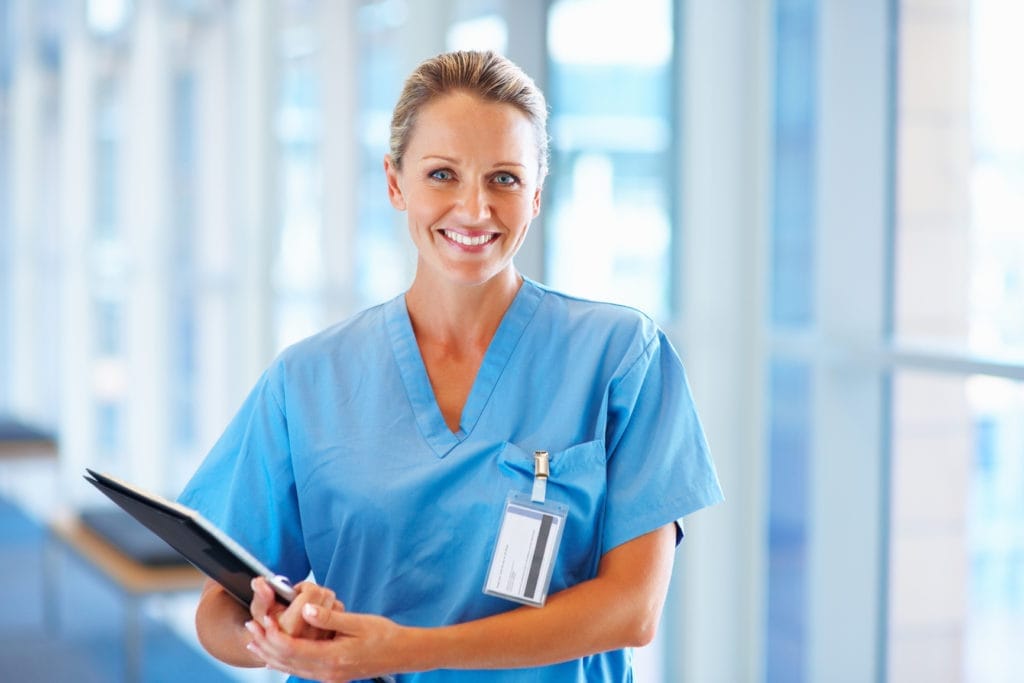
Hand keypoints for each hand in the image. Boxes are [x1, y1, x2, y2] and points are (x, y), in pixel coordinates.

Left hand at [246, 603, 406, 681]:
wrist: (401, 654)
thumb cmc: (384, 636)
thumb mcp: (358, 622)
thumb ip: (330, 618)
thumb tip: (306, 610)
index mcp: (332, 657)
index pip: (292, 648)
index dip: (272, 635)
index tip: (262, 620)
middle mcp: (326, 671)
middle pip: (285, 661)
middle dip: (265, 644)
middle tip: (250, 627)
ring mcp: (328, 676)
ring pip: (290, 668)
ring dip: (270, 654)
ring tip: (255, 640)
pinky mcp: (330, 674)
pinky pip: (299, 670)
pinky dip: (283, 661)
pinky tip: (276, 654)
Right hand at [248, 577, 341, 640]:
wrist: (277, 647)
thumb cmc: (269, 626)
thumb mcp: (260, 611)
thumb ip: (261, 596)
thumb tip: (260, 582)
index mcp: (291, 629)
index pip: (312, 592)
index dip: (303, 587)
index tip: (295, 591)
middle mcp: (310, 637)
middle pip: (326, 594)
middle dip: (315, 592)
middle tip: (303, 598)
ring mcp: (323, 640)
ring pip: (335, 604)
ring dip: (324, 602)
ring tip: (310, 608)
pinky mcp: (332, 641)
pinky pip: (340, 615)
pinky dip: (331, 612)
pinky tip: (319, 617)